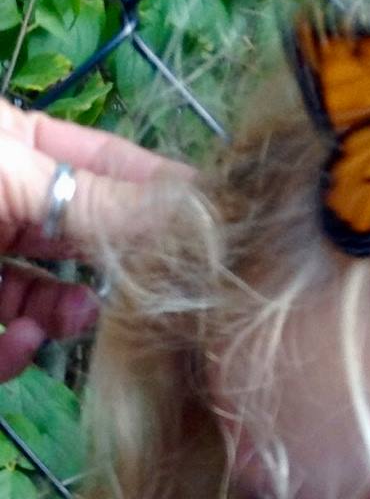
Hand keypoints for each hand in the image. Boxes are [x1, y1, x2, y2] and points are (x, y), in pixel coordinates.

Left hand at [0, 100, 193, 382]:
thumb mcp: (8, 179)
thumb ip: (97, 201)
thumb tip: (198, 212)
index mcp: (16, 146)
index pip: (108, 162)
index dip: (161, 188)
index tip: (221, 221)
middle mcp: (7, 203)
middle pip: (88, 240)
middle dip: (122, 268)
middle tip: (169, 291)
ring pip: (49, 304)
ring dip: (66, 317)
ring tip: (72, 318)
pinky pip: (8, 347)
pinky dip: (16, 352)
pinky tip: (17, 341)